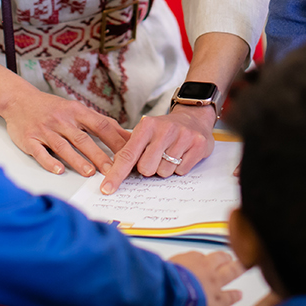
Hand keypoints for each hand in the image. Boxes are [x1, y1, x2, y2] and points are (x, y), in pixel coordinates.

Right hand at [0, 83, 128, 176]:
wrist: (18, 100)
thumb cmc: (52, 108)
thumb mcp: (76, 109)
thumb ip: (99, 122)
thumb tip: (125, 134)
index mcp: (76, 111)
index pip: (100, 125)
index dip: (115, 139)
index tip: (128, 153)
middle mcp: (62, 120)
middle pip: (83, 139)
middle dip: (99, 155)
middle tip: (112, 170)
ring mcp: (45, 130)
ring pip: (63, 146)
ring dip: (77, 160)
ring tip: (89, 172)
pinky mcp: (29, 139)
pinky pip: (40, 152)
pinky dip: (49, 162)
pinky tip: (59, 170)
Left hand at [101, 102, 215, 191]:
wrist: (193, 117)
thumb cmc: (164, 129)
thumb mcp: (145, 132)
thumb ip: (130, 149)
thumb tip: (112, 170)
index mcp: (147, 125)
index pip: (128, 155)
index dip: (116, 174)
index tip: (107, 189)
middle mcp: (165, 129)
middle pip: (146, 169)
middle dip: (150, 168)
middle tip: (157, 156)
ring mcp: (183, 136)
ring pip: (164, 172)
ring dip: (166, 168)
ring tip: (171, 153)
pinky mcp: (198, 145)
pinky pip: (181, 171)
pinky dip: (180, 167)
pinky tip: (183, 154)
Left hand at [171, 251, 245, 305]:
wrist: (168, 291)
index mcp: (216, 300)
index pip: (229, 297)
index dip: (235, 296)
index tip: (239, 294)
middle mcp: (213, 281)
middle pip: (231, 272)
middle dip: (237, 269)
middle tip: (240, 266)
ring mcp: (202, 267)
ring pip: (219, 258)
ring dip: (224, 258)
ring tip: (226, 257)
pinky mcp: (189, 257)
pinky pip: (200, 254)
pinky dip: (203, 255)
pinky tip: (200, 255)